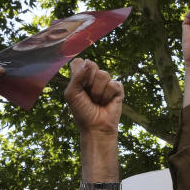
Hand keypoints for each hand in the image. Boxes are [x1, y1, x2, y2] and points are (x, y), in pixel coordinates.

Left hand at [64, 58, 123, 182]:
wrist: (95, 127)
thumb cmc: (81, 112)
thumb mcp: (71, 93)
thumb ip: (76, 76)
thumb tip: (89, 62)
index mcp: (80, 76)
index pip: (79, 62)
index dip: (79, 72)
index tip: (78, 86)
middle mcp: (93, 77)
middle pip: (91, 65)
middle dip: (88, 81)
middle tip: (88, 95)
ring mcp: (106, 82)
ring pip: (103, 74)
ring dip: (98, 91)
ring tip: (97, 101)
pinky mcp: (118, 89)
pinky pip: (114, 84)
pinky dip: (108, 96)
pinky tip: (107, 103)